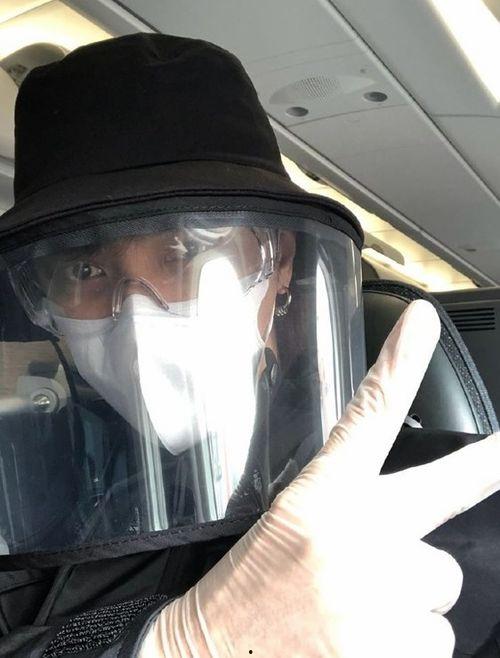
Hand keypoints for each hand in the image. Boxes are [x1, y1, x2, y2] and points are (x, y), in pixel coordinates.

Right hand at [140, 300, 499, 656]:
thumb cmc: (249, 592)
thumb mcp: (288, 530)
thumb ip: (355, 514)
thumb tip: (410, 526)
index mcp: (321, 499)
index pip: (368, 414)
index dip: (400, 363)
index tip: (424, 321)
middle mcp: (359, 539)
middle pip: (442, 530)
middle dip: (421, 553)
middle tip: (389, 560)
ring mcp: (382, 599)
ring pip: (440, 593)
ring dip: (407, 607)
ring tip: (351, 620)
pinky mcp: (396, 652)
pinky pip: (434, 643)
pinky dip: (402, 648)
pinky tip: (355, 648)